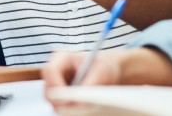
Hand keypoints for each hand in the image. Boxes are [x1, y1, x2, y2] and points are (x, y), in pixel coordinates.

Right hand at [43, 48, 171, 107]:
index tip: (71, 99)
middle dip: (64, 105)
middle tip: (83, 110)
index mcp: (61, 60)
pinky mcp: (71, 103)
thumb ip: (94, 78)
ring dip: (75, 110)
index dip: (57, 89)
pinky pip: (70, 112)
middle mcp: (58, 76)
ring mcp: (62, 90)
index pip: (49, 74)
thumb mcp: (107, 67)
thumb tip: (82, 95)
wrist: (122, 73)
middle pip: (50, 95)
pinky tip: (94, 111)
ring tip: (95, 108)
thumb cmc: (112, 65)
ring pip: (60, 107)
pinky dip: (81, 113)